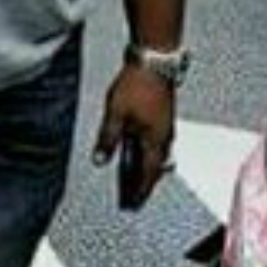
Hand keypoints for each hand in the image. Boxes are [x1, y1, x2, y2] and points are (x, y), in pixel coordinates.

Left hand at [97, 63, 176, 209]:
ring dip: (147, 171)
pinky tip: (141, 151)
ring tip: (137, 180)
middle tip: (133, 200)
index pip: (147, 174)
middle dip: (143, 185)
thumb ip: (108, 139)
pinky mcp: (164, 118)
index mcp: (153, 141)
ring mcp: (166, 128)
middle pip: (154, 169)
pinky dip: (149, 155)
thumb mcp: (116, 115)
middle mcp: (164, 139)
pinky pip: (158, 145)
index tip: (131, 204)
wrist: (155, 62)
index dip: (138, 190)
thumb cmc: (137, 86)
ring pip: (157, 158)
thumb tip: (100, 160)